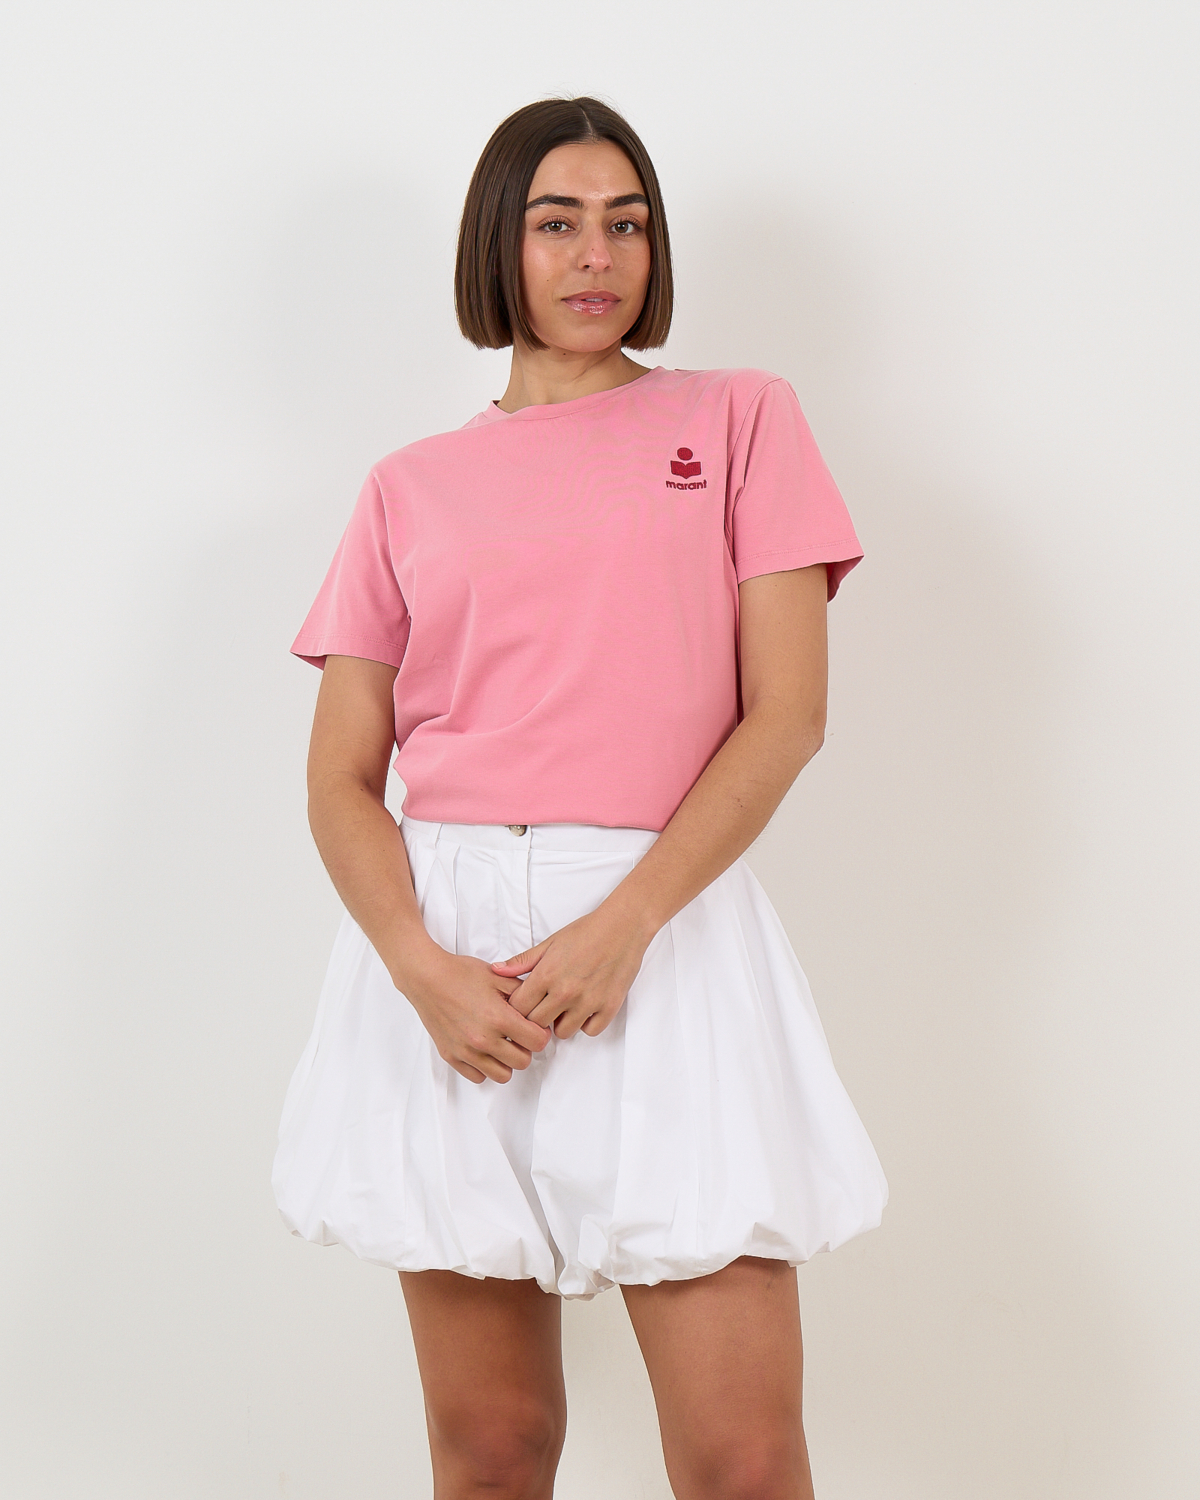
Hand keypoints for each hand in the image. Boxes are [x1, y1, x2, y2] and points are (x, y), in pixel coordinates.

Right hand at [398, 947, 550, 1084]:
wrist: (426, 977)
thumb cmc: (460, 974)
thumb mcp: (498, 977)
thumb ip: (523, 994)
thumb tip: (538, 1009)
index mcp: (498, 1018)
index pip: (537, 1042)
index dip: (540, 1033)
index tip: (534, 1027)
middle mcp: (483, 1039)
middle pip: (523, 1062)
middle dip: (525, 1048)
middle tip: (518, 1034)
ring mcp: (466, 1051)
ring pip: (503, 1075)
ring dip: (506, 1061)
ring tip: (501, 1043)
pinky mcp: (451, 1056)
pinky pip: (478, 1077)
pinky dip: (485, 1067)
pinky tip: (483, 1049)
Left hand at [489, 904, 651, 1038]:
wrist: (623, 927)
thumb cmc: (586, 932)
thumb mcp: (550, 943)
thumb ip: (522, 961)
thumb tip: (496, 970)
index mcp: (546, 975)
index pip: (518, 1008)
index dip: (518, 1007)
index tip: (524, 1004)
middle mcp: (565, 992)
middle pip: (536, 1024)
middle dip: (536, 1017)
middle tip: (543, 1006)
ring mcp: (588, 1002)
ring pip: (562, 1032)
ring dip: (560, 1022)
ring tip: (565, 1007)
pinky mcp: (609, 1007)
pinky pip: (589, 1031)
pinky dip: (586, 1023)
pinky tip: (585, 1008)